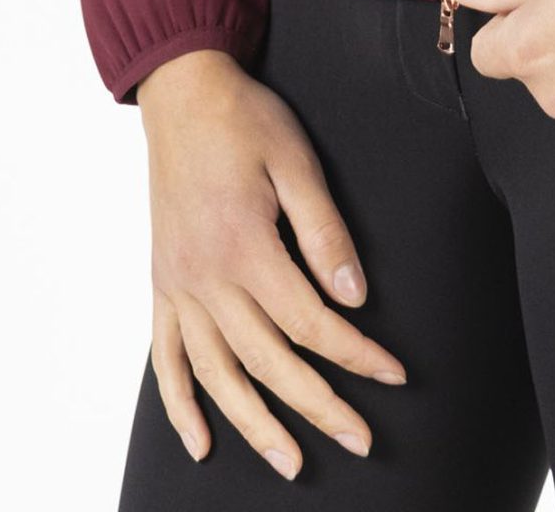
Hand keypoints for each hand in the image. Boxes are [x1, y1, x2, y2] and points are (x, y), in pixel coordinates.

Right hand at [135, 47, 409, 477]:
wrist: (181, 93)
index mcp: (245, 247)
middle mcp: (206, 278)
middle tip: (361, 441)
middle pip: (268, 361)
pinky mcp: (161, 284)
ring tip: (291, 462)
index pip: (311, 322)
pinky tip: (200, 442)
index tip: (393, 375)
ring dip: (254, 425)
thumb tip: (355, 297)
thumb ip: (324, 233)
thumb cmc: (244, 121)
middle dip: (318, 406)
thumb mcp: (296, 162)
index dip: (356, 354)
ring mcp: (178, 286)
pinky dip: (180, 405)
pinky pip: (164, 359)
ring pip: (217, 375)